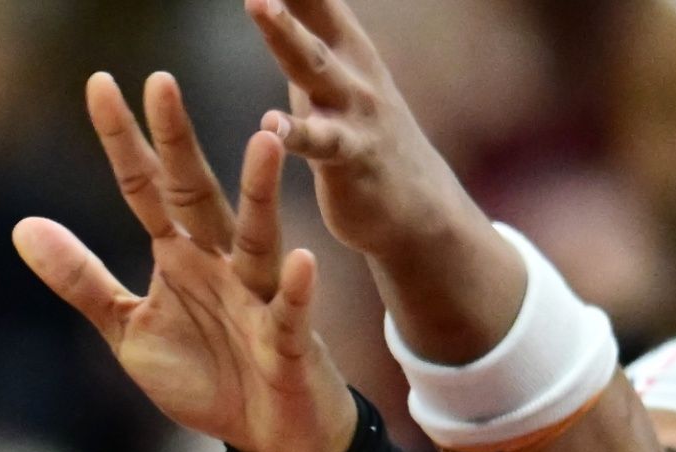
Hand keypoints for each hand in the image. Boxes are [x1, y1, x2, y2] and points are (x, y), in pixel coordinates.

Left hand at [15, 73, 356, 451]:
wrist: (269, 437)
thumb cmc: (207, 375)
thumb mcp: (128, 329)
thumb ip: (81, 279)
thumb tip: (22, 225)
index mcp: (178, 255)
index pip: (144, 188)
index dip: (122, 141)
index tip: (100, 84)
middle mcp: (219, 263)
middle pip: (197, 193)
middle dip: (179, 141)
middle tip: (162, 82)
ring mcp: (258, 298)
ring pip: (257, 237)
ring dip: (260, 194)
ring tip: (266, 141)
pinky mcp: (289, 343)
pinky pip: (292, 313)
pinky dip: (297, 290)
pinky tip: (302, 261)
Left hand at [245, 0, 490, 264]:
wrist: (417, 208)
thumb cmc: (359, 129)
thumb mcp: (332, 66)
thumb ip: (305, 22)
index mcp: (340, 39)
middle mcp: (350, 64)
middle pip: (311, 8)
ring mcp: (353, 110)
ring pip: (313, 65)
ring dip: (285, 33)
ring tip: (258, 1)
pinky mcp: (351, 159)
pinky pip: (320, 144)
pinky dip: (295, 134)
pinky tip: (270, 124)